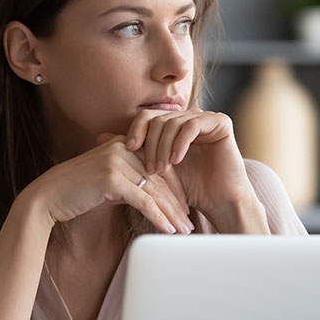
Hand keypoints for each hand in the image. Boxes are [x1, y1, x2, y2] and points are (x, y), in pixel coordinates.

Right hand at [26, 136, 190, 234]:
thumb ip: (130, 182)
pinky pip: (143, 200)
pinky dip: (158, 217)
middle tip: (189, 223)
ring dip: (172, 214)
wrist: (48, 197)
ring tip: (183, 231)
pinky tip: (167, 230)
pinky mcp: (111, 178)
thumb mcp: (108, 182)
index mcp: (123, 144)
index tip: (185, 209)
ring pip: (155, 190)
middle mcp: (122, 148)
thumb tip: (154, 199)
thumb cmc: (77, 192)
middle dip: (177, 204)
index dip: (175, 189)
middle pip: (160, 178)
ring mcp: (117, 161)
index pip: (159, 166)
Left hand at [121, 109, 257, 218]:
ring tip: (161, 169)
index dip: (136, 131)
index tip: (128, 150)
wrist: (219, 202)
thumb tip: (99, 137)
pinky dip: (180, 143)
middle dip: (150, 144)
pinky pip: (192, 125)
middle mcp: (189, 117)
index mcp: (174, 124)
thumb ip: (132, 151)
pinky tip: (176, 161)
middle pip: (158, 118)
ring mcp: (206, 118)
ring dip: (163, 147)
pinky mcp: (220, 123)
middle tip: (149, 169)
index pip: (147, 117)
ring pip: (173, 122)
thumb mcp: (154, 169)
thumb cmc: (188, 190)